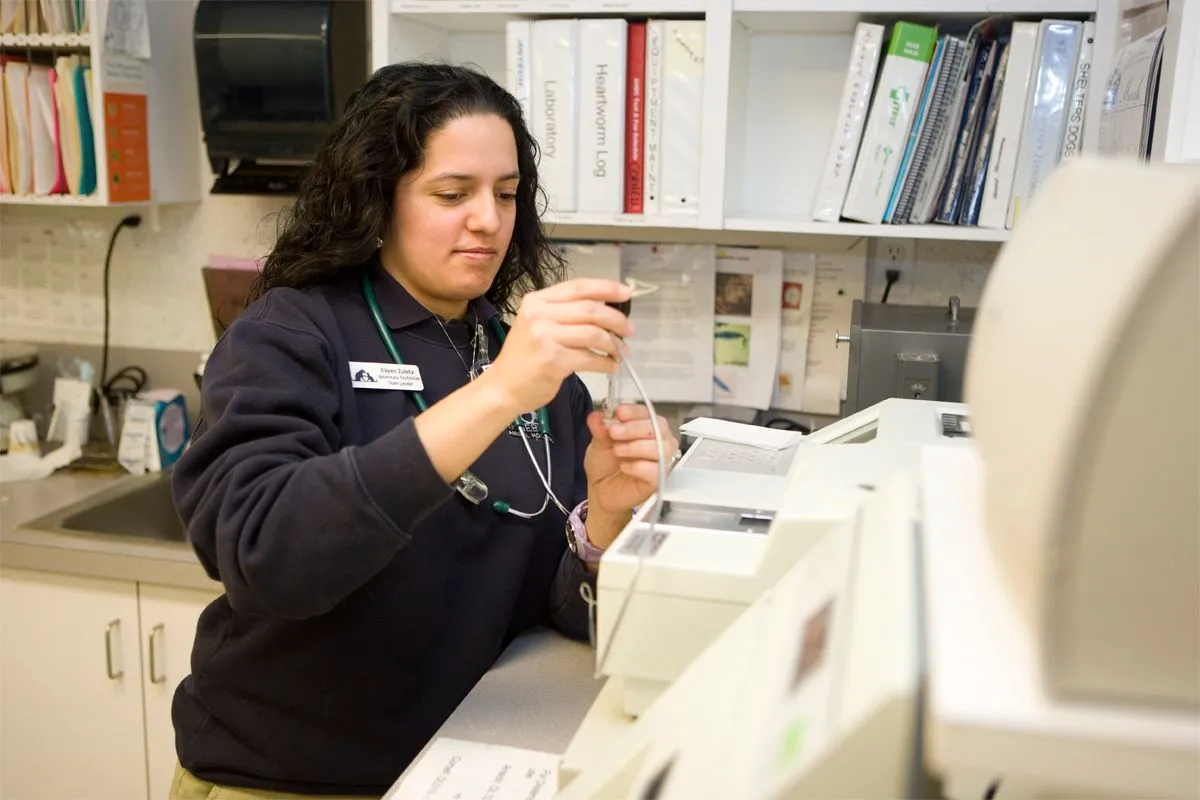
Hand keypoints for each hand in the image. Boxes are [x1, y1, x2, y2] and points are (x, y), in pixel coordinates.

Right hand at [483, 278, 633, 412]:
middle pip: (591, 309)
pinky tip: (610, 366)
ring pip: (594, 333)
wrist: (503, 387)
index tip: (626, 293)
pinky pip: (590, 358)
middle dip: (616, 320)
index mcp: (537, 301)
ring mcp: (545, 337)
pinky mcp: (553, 360)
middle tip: (629, 330)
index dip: (606, 289)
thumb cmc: (525, 357)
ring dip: (614, 344)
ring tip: (621, 351)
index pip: (578, 287)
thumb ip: (565, 313)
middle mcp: (539, 315)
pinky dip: (606, 363)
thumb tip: (605, 308)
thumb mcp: (538, 325)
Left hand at [583, 404, 678, 547]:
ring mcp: (661, 460)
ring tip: (618, 451)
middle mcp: (657, 441)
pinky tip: (625, 467)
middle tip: (614, 432)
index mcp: (644, 427)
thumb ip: (599, 430)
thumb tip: (597, 417)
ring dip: (637, 447)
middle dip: (634, 428)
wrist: (601, 491)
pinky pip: (658, 470)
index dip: (634, 411)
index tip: (619, 412)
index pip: (647, 412)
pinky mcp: (659, 479)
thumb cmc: (605, 466)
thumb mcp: (598, 444)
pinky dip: (640, 467)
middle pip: (658, 427)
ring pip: (661, 447)